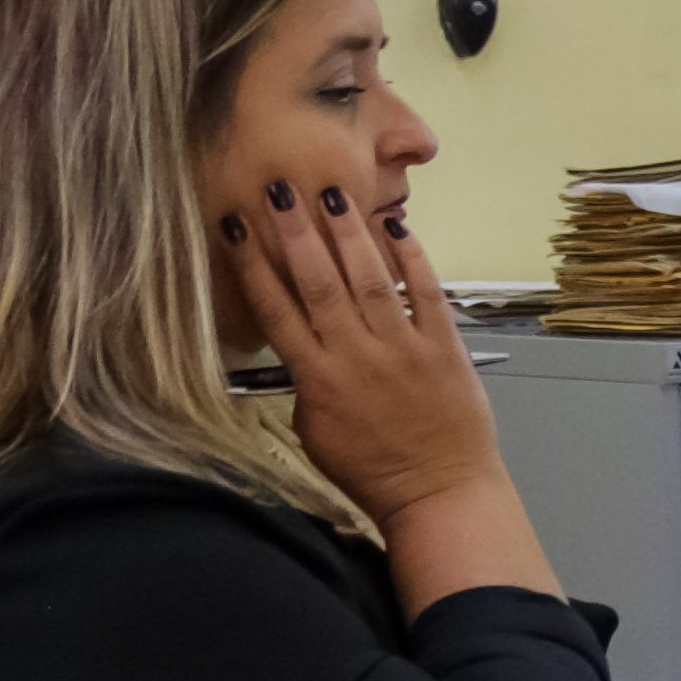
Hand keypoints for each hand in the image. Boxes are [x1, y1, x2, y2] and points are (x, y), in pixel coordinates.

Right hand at [223, 176, 498, 523]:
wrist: (437, 491)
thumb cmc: (372, 468)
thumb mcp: (315, 431)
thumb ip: (305, 383)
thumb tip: (299, 342)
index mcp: (316, 378)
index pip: (276, 310)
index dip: (252, 265)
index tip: (235, 226)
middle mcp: (355, 356)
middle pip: (318, 283)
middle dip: (295, 233)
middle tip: (279, 189)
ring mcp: (402, 348)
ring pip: (370, 280)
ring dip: (349, 235)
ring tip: (330, 195)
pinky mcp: (444, 347)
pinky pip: (427, 293)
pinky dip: (413, 259)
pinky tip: (398, 226)